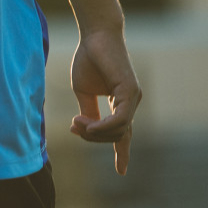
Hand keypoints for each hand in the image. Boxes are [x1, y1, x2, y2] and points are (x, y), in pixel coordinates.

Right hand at [69, 29, 140, 174]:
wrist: (94, 35)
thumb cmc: (88, 58)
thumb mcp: (84, 92)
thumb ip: (88, 112)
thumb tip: (87, 130)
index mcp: (121, 104)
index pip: (123, 134)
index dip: (121, 153)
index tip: (121, 172)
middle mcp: (130, 102)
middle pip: (116, 136)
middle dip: (93, 139)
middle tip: (74, 127)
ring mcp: (133, 98)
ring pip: (118, 131)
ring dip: (94, 133)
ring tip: (76, 122)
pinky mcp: (130, 92)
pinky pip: (119, 121)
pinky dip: (102, 127)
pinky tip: (86, 124)